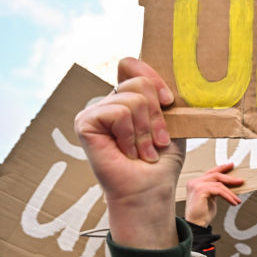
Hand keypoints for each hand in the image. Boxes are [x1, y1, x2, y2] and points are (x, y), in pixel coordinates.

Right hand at [74, 57, 183, 248]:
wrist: (150, 190)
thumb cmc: (160, 162)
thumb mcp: (171, 122)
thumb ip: (161, 95)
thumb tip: (152, 70)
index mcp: (126, 99)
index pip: (132, 66)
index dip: (154, 79)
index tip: (168, 103)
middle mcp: (108, 102)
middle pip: (139, 82)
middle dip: (157, 116)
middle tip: (157, 141)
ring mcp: (95, 111)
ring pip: (133, 98)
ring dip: (146, 131)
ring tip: (142, 151)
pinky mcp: (84, 122)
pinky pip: (119, 112)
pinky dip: (130, 134)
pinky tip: (126, 152)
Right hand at [184, 162, 244, 226]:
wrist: (196, 225)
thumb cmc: (203, 214)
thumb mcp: (211, 198)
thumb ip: (216, 190)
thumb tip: (229, 185)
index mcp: (196, 182)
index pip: (211, 172)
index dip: (222, 168)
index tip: (231, 165)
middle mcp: (194, 182)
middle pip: (216, 175)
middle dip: (230, 178)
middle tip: (241, 181)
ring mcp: (196, 185)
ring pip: (219, 184)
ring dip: (230, 193)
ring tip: (237, 200)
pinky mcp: (200, 190)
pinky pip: (219, 190)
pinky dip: (228, 196)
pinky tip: (233, 202)